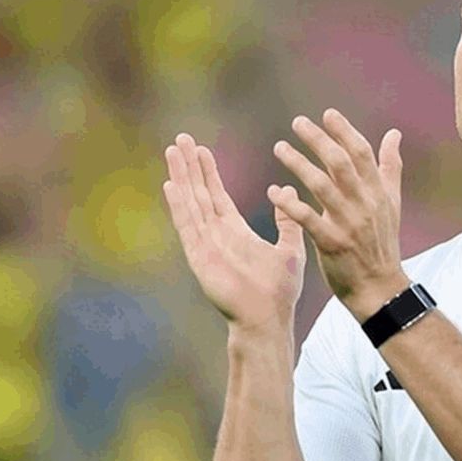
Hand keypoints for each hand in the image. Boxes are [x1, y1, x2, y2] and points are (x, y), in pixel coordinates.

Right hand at [162, 133, 305, 330]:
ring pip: (191, 203)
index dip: (208, 172)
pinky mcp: (201, 257)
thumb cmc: (279, 292)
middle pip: (199, 193)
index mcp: (235, 232)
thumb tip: (287, 190)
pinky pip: (188, 226)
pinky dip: (179, 206)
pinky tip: (171, 185)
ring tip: (173, 151)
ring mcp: (206, 245)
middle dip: (190, 166)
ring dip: (182, 177)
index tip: (201, 149)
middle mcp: (216, 235)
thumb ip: (288, 221)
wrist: (268, 321)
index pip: (217, 195)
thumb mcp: (290, 249)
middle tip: (181, 139)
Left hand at [268, 109, 407, 319]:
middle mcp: (364, 204)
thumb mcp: (391, 203)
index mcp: (377, 192)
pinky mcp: (332, 243)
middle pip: (341, 163)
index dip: (345, 131)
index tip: (327, 113)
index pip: (361, 154)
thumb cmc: (382, 243)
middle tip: (297, 122)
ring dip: (299, 164)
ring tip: (280, 148)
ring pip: (322, 186)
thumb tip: (394, 133)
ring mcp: (349, 224)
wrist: (380, 288)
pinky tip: (274, 192)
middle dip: (319, 140)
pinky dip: (290, 204)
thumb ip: (390, 166)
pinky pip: (308, 219)